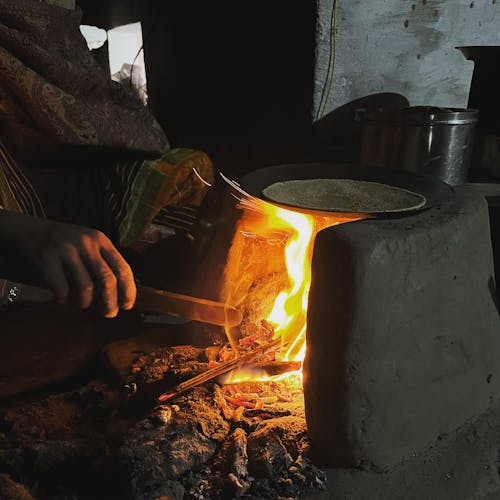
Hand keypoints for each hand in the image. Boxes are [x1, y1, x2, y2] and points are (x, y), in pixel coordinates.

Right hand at [0, 211, 135, 316]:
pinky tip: (63, 300)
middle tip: (109, 314)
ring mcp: (67, 249)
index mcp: (101, 241)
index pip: (123, 268)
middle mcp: (87, 243)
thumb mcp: (89, 245)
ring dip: (86, 302)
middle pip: (107, 279)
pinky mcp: (48, 258)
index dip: (128, 290)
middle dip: (110, 302)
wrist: (29, 230)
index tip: (127, 305)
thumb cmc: (64, 244)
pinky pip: (62, 288)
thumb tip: (121, 294)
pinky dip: (64, 299)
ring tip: (83, 305)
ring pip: (86, 286)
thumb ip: (103, 263)